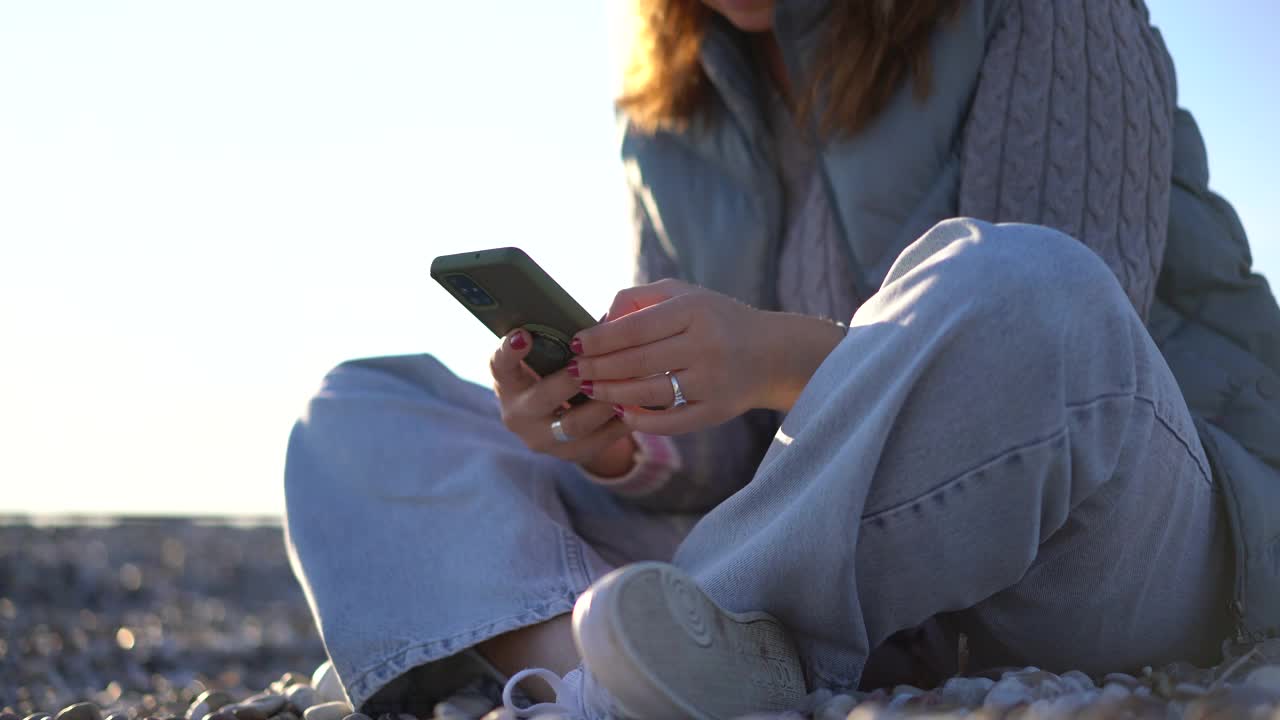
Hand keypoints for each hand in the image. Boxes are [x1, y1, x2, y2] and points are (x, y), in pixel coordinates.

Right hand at [490, 329, 637, 476]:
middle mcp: (518, 413)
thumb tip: (604, 319)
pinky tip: (636, 405)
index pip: (500, 365)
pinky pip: (598, 441)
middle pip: (542, 398)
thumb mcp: (546, 358)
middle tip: (591, 364)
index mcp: (508, 382)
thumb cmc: (553, 373)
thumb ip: (562, 341)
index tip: (523, 334)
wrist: (555, 421)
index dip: (509, 351)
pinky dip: (619, 421)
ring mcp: (542, 438)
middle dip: (569, 381)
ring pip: (574, 425)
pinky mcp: (570, 454)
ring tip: (624, 383)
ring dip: (601, 403)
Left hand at [569, 279, 845, 434]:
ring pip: (649, 393)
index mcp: (695, 311)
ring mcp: (713, 382)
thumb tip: (600, 320)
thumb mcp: (684, 294)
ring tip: (591, 390)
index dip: (599, 339)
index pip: (634, 328)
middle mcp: (706, 345)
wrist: (773, 354)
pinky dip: (642, 420)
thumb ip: (639, 298)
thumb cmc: (716, 319)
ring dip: (612, 394)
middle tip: (574, 372)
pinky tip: (622, 413)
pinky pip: (671, 422)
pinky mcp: (718, 412)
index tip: (575, 345)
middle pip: (636, 362)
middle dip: (598, 369)